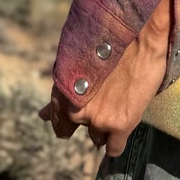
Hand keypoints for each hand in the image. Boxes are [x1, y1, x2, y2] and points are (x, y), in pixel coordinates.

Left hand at [39, 0, 171, 158]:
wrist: (138, 31)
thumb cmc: (107, 39)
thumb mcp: (76, 61)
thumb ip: (60, 92)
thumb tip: (41, 116)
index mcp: (62, 92)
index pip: (58, 123)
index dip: (68, 122)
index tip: (77, 120)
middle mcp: (76, 110)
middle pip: (82, 128)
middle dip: (92, 117)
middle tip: (107, 99)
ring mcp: (99, 119)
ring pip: (98, 138)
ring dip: (106, 127)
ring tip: (119, 104)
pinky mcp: (121, 124)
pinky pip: (114, 148)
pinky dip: (116, 143)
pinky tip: (123, 129)